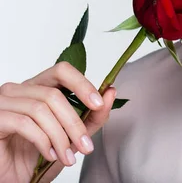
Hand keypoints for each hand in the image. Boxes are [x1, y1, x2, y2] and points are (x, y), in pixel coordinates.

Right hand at [0, 62, 116, 182]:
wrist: (11, 179)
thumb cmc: (37, 156)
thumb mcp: (72, 136)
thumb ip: (92, 116)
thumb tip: (111, 91)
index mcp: (37, 87)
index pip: (62, 70)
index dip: (82, 84)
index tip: (98, 104)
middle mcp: (18, 90)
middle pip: (54, 94)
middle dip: (74, 123)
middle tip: (86, 146)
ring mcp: (3, 102)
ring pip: (40, 109)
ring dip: (60, 136)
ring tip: (68, 156)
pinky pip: (24, 123)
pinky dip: (42, 141)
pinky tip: (49, 154)